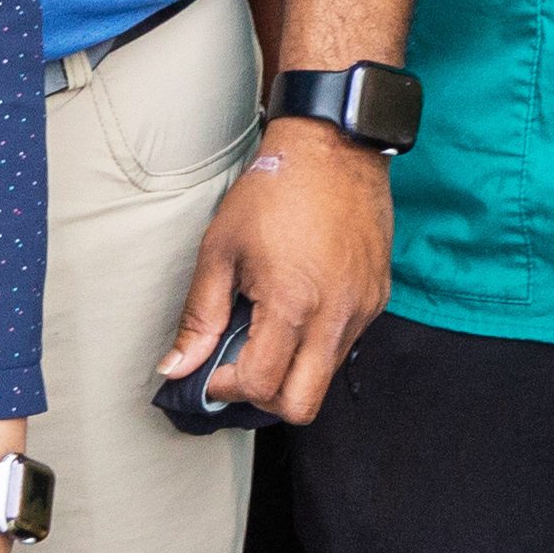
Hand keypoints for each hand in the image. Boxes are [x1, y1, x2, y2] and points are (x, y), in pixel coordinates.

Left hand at [163, 127, 390, 421]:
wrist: (335, 147)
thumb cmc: (274, 190)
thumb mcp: (221, 248)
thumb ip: (200, 316)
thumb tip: (176, 367)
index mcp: (292, 304)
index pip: (261, 386)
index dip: (229, 386)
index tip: (216, 368)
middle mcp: (335, 315)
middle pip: (303, 405)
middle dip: (266, 397)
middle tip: (245, 367)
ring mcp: (363, 308)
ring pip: (327, 377)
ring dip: (294, 370)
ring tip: (271, 328)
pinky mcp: (378, 297)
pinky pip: (346, 343)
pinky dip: (318, 342)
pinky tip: (300, 306)